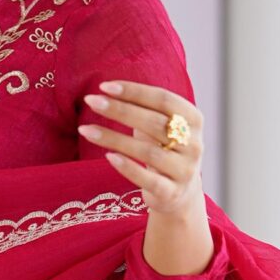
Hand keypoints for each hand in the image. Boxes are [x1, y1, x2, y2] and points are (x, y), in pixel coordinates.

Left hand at [79, 80, 214, 276]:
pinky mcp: (171, 193)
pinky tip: (108, 156)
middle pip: (154, 122)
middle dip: (119, 110)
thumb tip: (108, 89)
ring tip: (85, 130)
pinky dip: (127, 167)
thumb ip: (142, 107)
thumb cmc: (164, 149)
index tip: (105, 86)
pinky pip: (147, 179)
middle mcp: (194, 145)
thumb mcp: (159, 126)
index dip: (134, 91)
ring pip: (147, 152)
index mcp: (193, 120)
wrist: (180, 193)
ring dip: (113, 138)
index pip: (163, 99)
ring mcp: (184, 170)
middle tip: (91, 101)